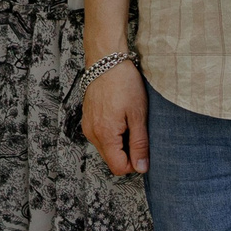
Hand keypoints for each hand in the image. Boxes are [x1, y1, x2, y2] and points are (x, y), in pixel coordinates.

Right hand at [81, 59, 147, 175]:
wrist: (106, 61)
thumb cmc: (124, 84)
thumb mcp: (138, 115)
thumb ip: (139, 145)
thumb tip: (142, 168)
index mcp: (105, 135)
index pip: (119, 168)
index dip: (135, 164)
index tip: (144, 148)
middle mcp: (92, 134)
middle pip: (111, 160)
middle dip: (127, 153)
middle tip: (138, 131)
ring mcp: (87, 126)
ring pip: (106, 149)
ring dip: (120, 143)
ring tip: (129, 122)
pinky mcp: (87, 119)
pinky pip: (100, 137)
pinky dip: (112, 134)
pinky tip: (120, 117)